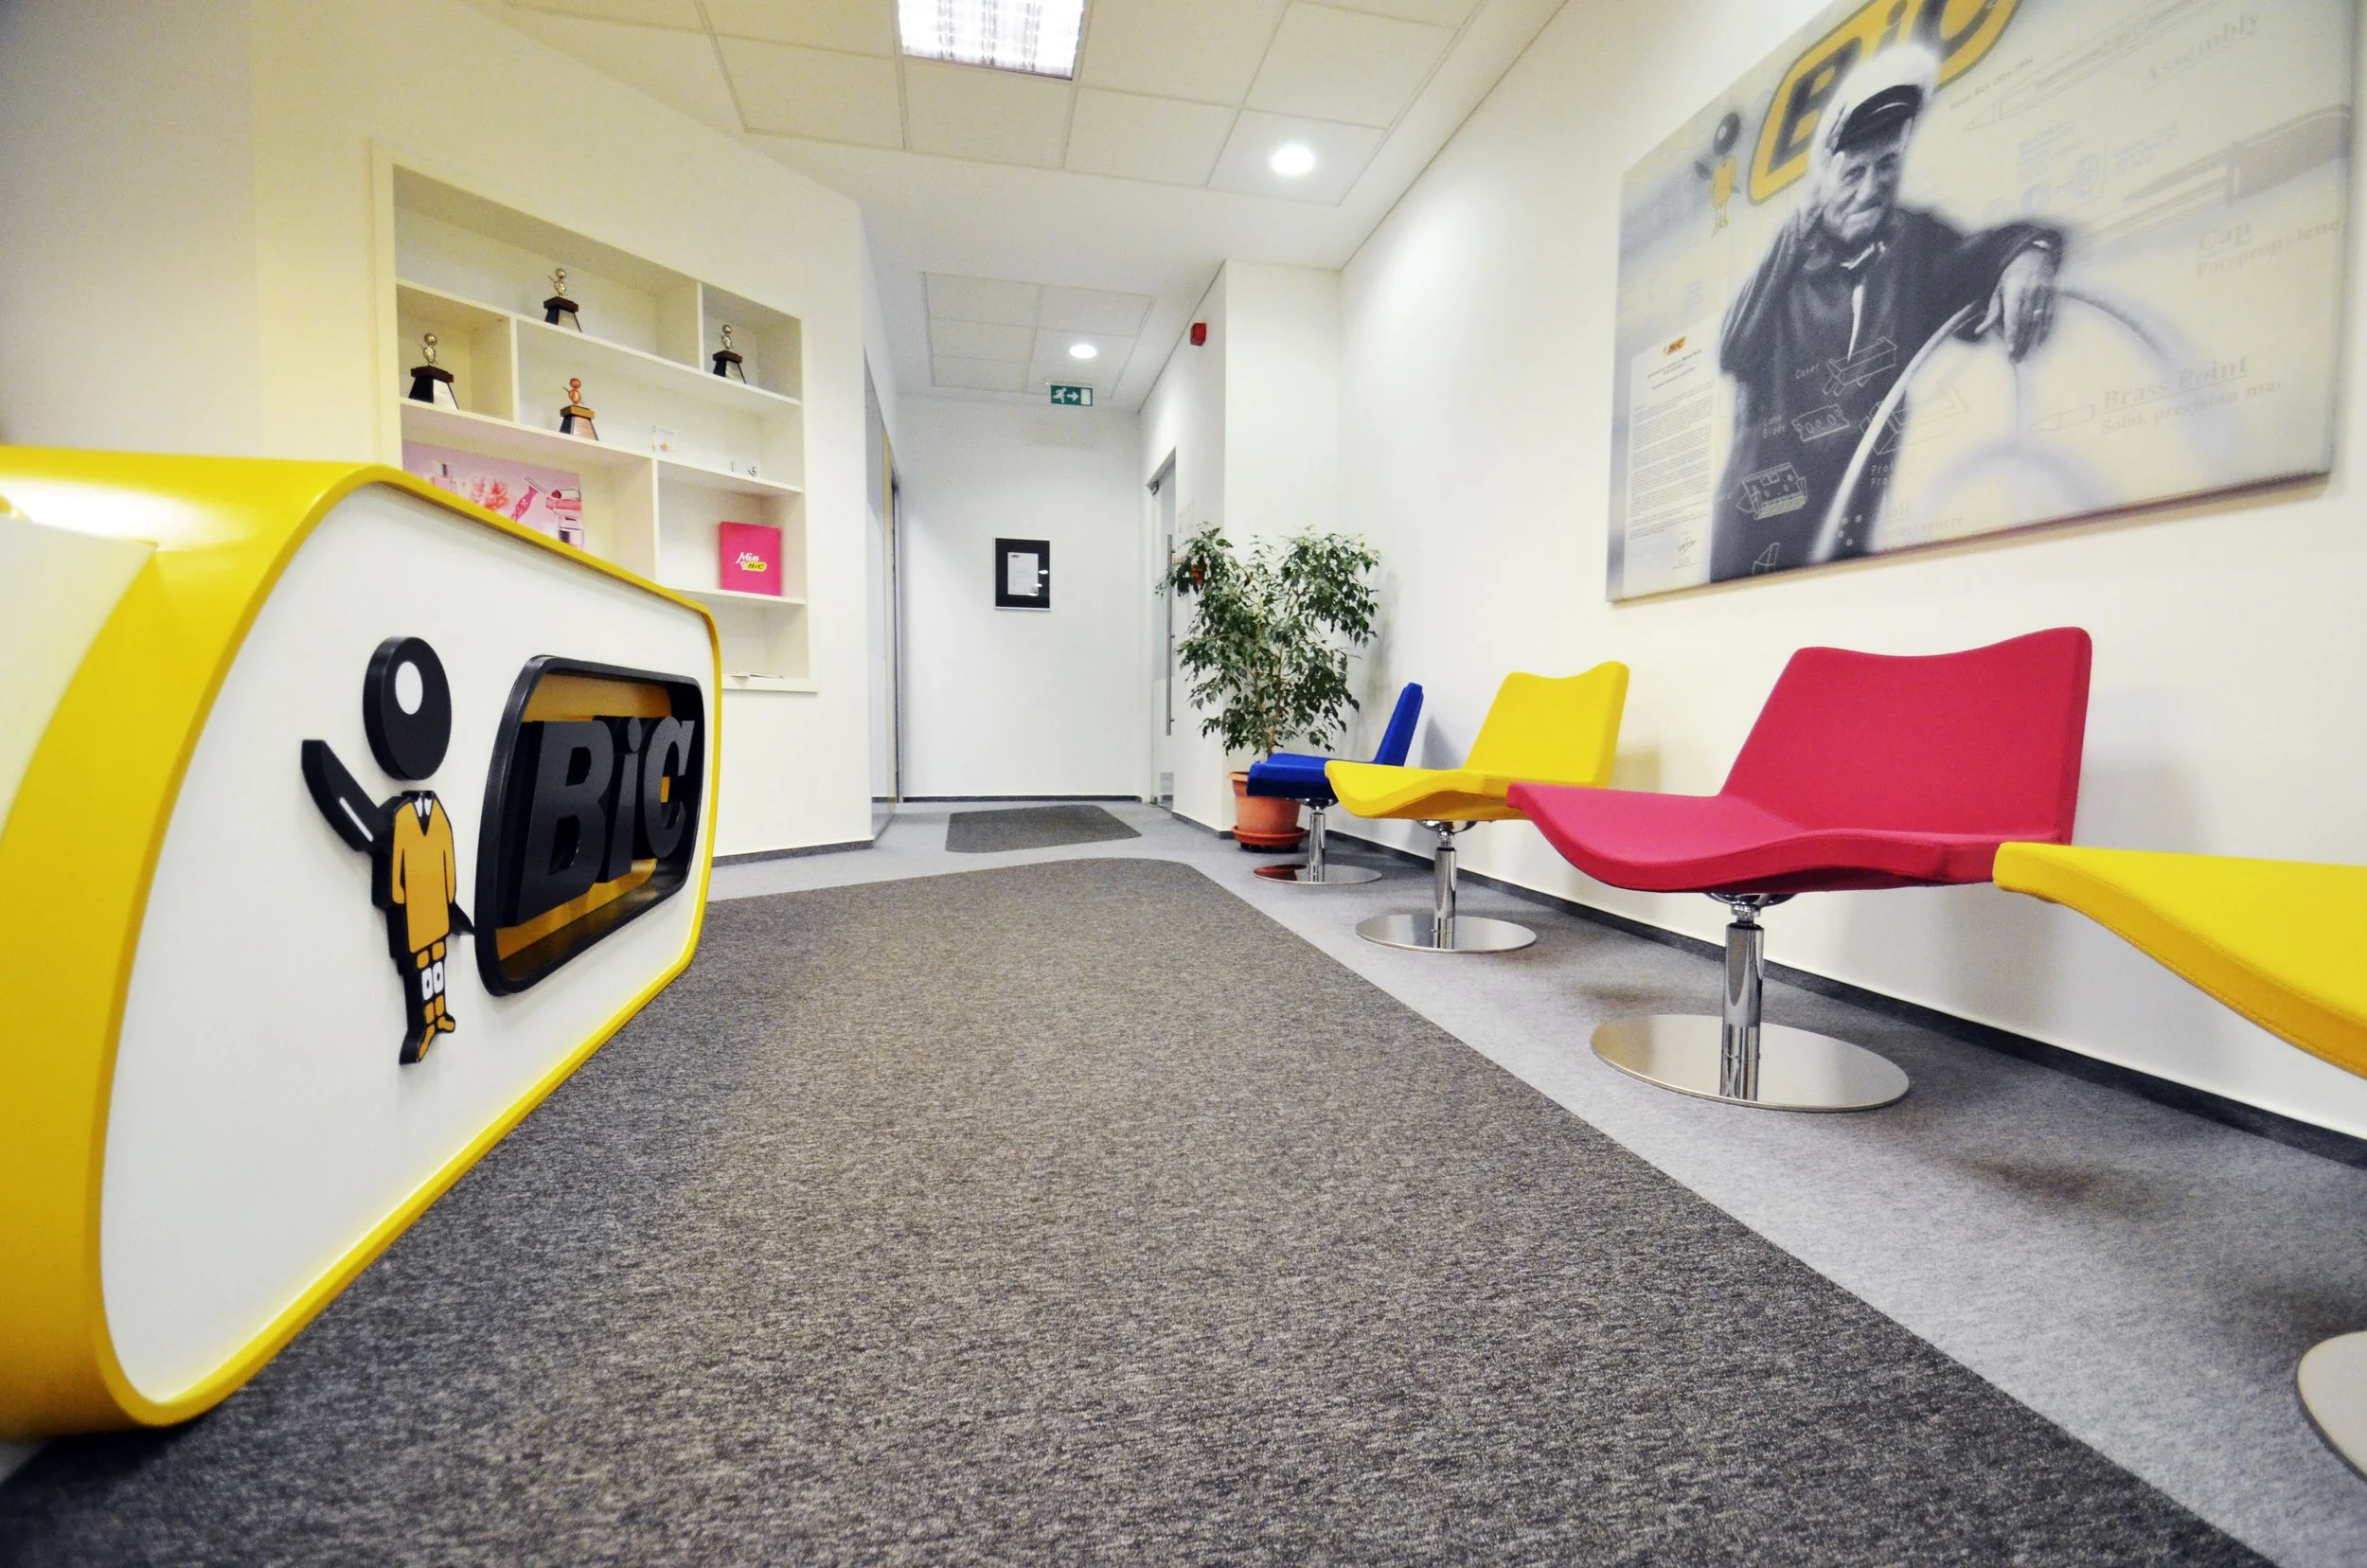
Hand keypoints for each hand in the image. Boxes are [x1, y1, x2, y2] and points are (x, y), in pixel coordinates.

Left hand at [1981, 246, 2058, 360]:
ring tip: (2024, 355)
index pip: (2012, 318)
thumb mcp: (1997, 289)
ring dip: (2031, 340)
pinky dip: (2046, 329)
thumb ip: (1992, 311)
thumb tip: (1980, 330)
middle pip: (2025, 323)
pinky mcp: (2052, 294)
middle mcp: (2029, 293)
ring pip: (2037, 321)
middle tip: (2015, 359)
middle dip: (2020, 342)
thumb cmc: (2011, 274)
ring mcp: (2043, 294)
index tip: (2009, 351)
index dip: (2011, 335)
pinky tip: (2040, 342)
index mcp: (2013, 292)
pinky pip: (2050, 315)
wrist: (2034, 254)